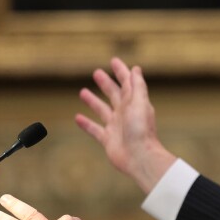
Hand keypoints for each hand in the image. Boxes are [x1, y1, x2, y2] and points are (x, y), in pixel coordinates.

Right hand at [75, 57, 176, 193]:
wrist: (140, 158)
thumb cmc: (142, 131)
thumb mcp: (140, 103)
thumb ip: (137, 86)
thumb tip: (136, 69)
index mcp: (134, 103)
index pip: (127, 83)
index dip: (121, 71)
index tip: (113, 61)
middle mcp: (125, 113)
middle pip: (114, 94)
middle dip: (106, 83)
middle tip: (96, 72)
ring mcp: (116, 126)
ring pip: (102, 110)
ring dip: (93, 100)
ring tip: (82, 91)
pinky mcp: (108, 139)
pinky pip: (94, 129)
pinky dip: (86, 123)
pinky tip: (77, 117)